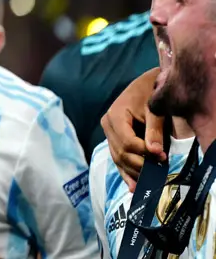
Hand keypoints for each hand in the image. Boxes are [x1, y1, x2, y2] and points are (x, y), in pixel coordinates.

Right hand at [102, 67, 164, 188]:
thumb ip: (154, 130)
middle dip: (139, 165)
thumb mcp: (154, 109)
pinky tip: (133, 186)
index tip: (163, 157)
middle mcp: (107, 125)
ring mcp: (108, 132)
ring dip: (133, 172)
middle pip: (121, 152)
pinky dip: (126, 171)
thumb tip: (156, 153)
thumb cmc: (150, 93)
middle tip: (159, 172)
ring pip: (118, 158)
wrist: (146, 84)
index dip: (144, 152)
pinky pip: (117, 157)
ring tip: (148, 183)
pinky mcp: (114, 138)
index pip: (127, 142)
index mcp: (114, 116)